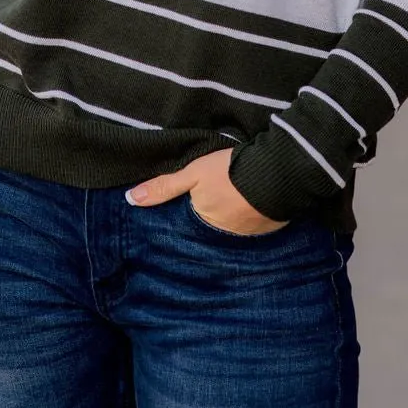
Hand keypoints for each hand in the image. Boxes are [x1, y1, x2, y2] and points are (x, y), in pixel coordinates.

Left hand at [126, 149, 288, 235]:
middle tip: (215, 200)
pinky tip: (251, 204)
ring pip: (233, 226)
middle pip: (212, 226)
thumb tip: (130, 199)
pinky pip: (254, 225)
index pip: (190, 223)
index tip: (189, 205)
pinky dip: (250, 217)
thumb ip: (164, 187)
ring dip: (232, 217)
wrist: (277, 174)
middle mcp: (224, 235)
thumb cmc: (230, 172)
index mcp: (204, 222)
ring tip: (232, 201)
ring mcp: (248, 234)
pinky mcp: (268, 228)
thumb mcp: (193, 173)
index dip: (189, 213)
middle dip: (212, 217)